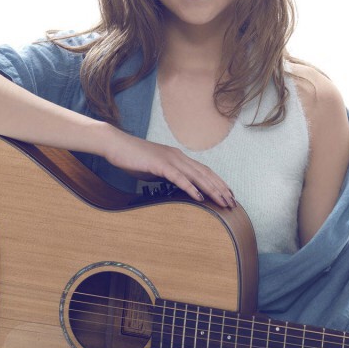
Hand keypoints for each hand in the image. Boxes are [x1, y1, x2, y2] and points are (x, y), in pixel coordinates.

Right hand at [102, 128, 235, 208]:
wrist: (115, 145)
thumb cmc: (132, 158)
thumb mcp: (154, 170)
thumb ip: (166, 177)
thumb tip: (175, 187)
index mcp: (178, 157)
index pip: (204, 171)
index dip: (218, 183)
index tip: (228, 194)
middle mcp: (178, 157)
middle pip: (206, 174)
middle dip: (221, 189)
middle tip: (233, 203)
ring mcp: (170, 159)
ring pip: (197, 176)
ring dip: (212, 190)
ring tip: (223, 202)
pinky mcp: (160, 165)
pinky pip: (179, 178)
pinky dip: (191, 188)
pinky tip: (200, 198)